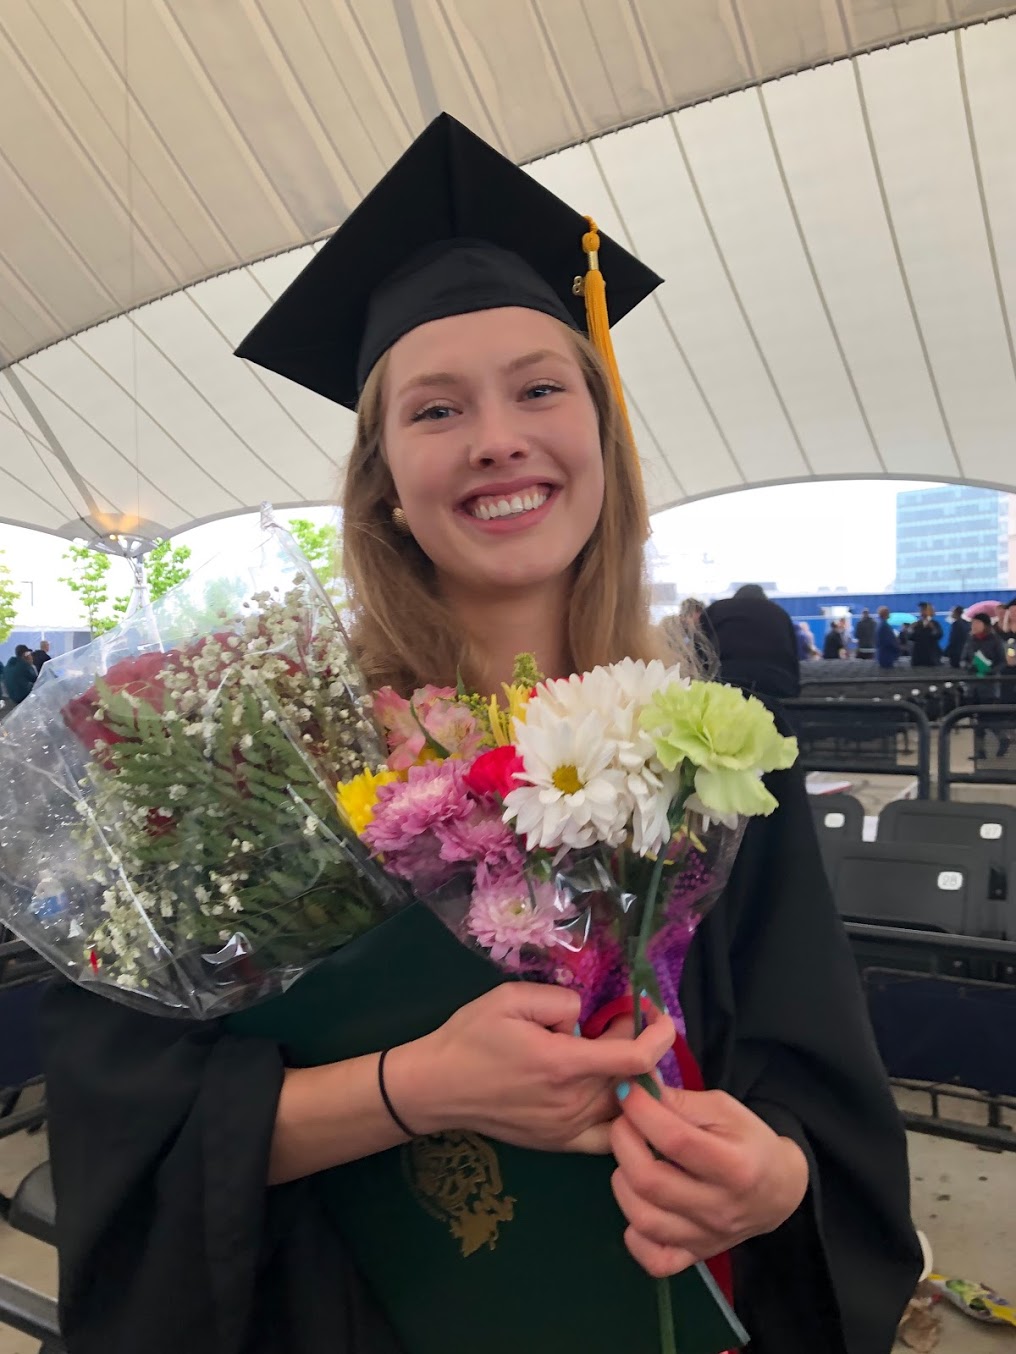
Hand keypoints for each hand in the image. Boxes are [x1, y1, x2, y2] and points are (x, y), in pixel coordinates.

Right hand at [390, 985, 674, 1154]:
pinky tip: (612, 1093)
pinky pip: (609, 1135)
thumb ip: (560, 1000)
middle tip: (614, 1019)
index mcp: (563, 1064)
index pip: (638, 1057)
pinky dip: (622, 1114)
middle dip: (636, 1041)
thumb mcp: (510, 997)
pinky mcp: (561, 1144)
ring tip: (608, 1050)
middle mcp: (573, 1103)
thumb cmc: (471, 1037)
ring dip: (630, 1076)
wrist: (437, 1088)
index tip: (654, 1010)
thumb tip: (586, 1016)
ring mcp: (569, 1129)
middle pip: (634, 1076)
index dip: (659, 1032)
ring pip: (625, 1105)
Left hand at [610, 1084, 808, 1277]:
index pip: (676, 1140)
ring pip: (644, 1219)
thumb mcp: (725, 1110)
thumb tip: (638, 1092)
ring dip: (623, 1182)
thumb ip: (681, 1102)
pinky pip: (655, 1260)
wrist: (779, 1191)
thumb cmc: (750, 1141)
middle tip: (624, 1123)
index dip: (642, 1111)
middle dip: (624, 1142)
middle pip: (651, 1181)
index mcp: (735, 1167)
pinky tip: (638, 1204)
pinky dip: (635, 1236)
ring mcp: (706, 1239)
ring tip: (629, 1159)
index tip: (627, 1091)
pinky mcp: (694, 1257)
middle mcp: (720, 1209)